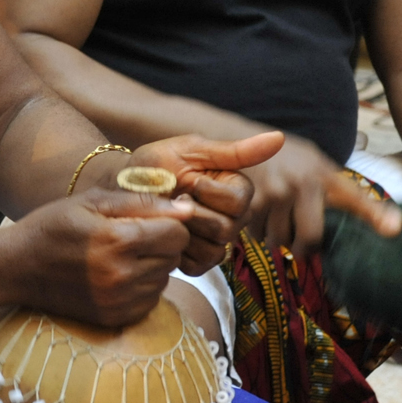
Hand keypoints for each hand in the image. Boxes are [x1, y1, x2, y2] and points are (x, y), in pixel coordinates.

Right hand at [2, 191, 195, 329]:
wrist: (16, 268)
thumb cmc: (53, 226)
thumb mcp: (92, 201)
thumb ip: (142, 202)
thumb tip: (187, 208)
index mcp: (118, 240)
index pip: (177, 233)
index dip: (168, 222)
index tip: (148, 220)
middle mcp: (123, 275)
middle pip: (174, 257)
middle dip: (161, 244)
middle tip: (130, 237)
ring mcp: (120, 301)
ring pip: (165, 279)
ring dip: (152, 266)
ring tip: (119, 256)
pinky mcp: (116, 318)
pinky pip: (152, 300)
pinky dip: (141, 287)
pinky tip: (116, 276)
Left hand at [122, 131, 281, 272]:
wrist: (121, 191)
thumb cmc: (154, 166)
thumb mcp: (189, 150)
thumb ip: (234, 151)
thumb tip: (280, 137)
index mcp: (234, 189)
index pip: (242, 201)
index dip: (211, 192)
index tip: (190, 180)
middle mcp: (232, 218)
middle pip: (228, 228)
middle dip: (193, 213)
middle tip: (173, 200)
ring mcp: (216, 241)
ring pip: (215, 249)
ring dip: (183, 231)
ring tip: (167, 216)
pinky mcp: (198, 261)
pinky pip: (199, 265)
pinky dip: (177, 251)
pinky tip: (165, 234)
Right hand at [239, 135, 400, 255]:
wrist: (233, 139)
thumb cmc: (278, 155)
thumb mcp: (311, 161)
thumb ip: (340, 190)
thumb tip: (389, 225)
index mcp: (322, 173)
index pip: (354, 198)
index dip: (374, 216)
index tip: (393, 230)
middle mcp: (302, 183)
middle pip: (310, 237)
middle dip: (303, 247)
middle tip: (299, 246)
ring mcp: (275, 193)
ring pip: (279, 239)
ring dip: (275, 238)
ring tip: (272, 221)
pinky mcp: (250, 201)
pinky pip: (256, 234)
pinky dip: (255, 231)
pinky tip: (255, 215)